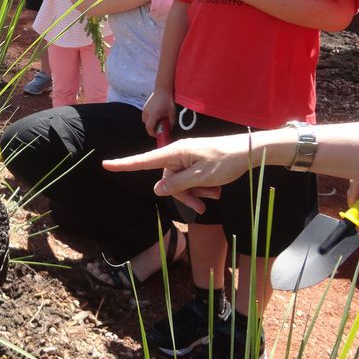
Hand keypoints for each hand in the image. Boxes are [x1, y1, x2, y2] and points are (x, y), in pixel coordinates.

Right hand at [103, 133, 256, 213]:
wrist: (251, 151)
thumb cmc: (227, 161)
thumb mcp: (202, 176)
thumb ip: (178, 184)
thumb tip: (157, 189)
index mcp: (176, 153)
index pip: (145, 160)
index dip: (125, 164)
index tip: (106, 164)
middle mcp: (179, 154)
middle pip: (168, 180)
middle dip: (184, 194)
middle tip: (202, 207)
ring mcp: (189, 159)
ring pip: (182, 182)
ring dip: (196, 193)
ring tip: (215, 197)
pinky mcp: (198, 163)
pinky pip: (192, 180)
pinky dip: (202, 188)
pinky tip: (217, 192)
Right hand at [142, 89, 176, 136]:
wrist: (162, 89)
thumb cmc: (167, 101)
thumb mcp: (172, 113)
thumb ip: (171, 122)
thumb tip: (169, 129)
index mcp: (153, 115)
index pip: (149, 128)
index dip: (153, 133)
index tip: (158, 135)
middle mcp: (147, 113)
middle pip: (147, 125)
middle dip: (152, 128)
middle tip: (159, 128)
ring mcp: (145, 109)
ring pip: (145, 120)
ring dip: (150, 123)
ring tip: (158, 121)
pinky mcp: (145, 106)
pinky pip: (145, 115)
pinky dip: (149, 118)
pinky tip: (156, 115)